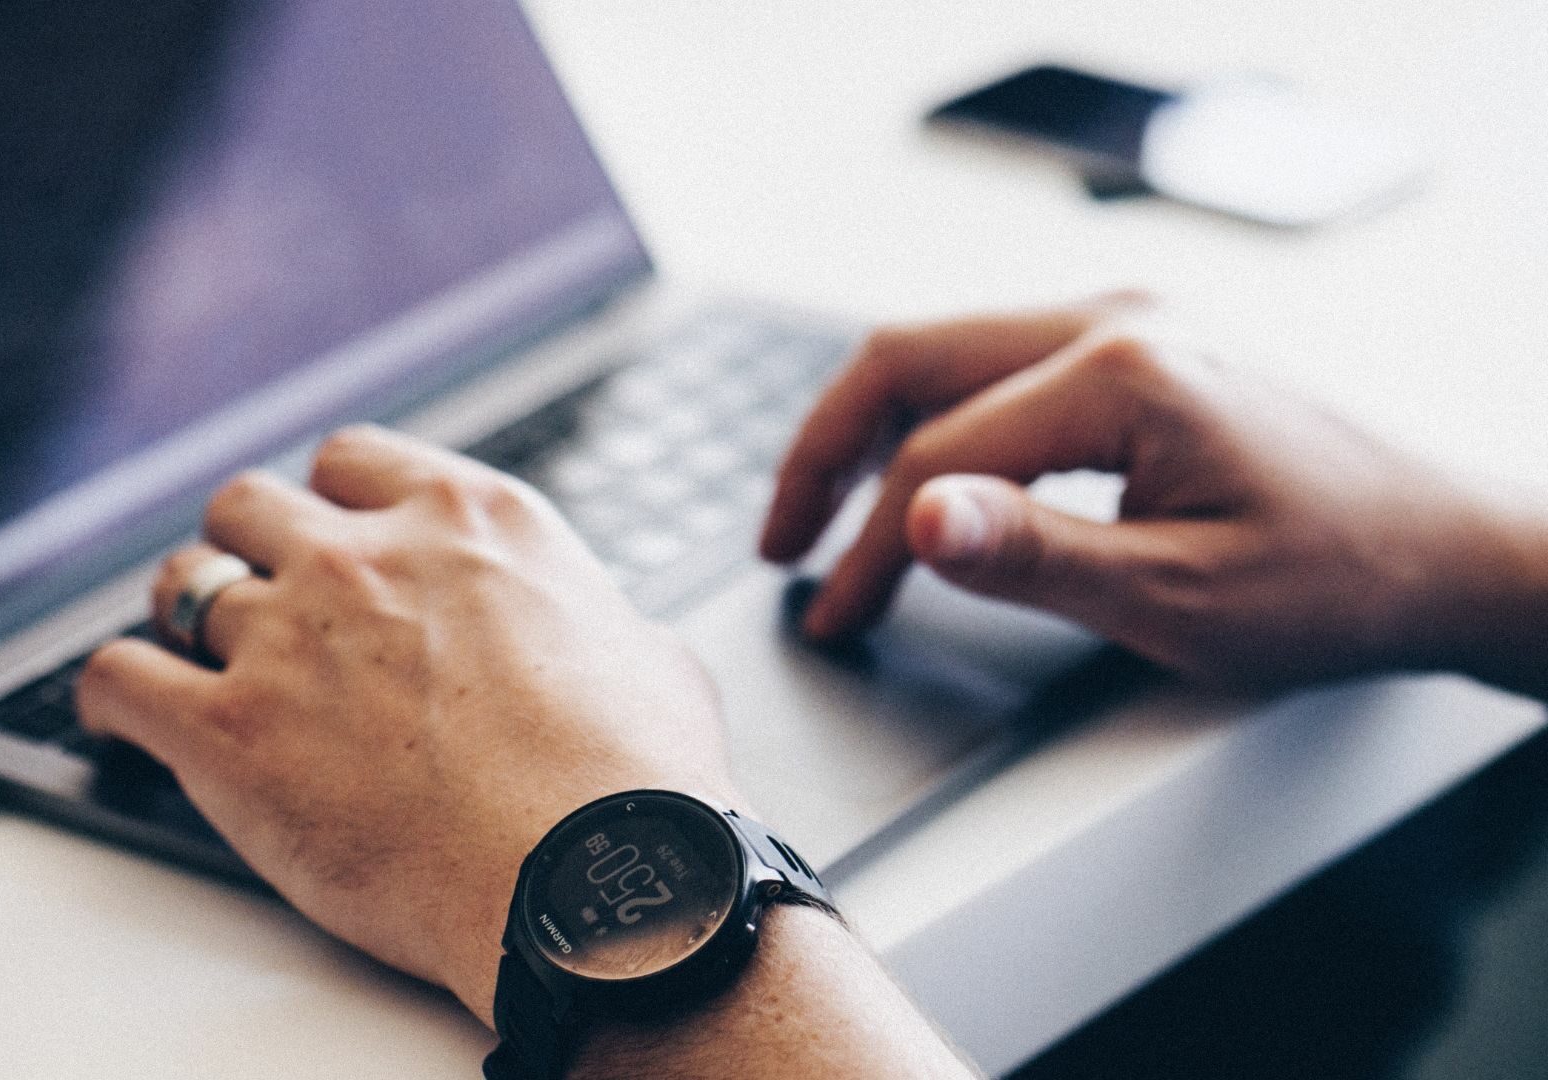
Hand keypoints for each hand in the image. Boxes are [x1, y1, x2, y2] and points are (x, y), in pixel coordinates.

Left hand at [75, 425, 736, 1022]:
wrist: (593, 880)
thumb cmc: (638, 784)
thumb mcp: (648, 656)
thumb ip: (591, 622)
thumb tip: (599, 640)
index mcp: (471, 523)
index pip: (351, 459)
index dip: (330, 502)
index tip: (330, 535)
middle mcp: (368, 558)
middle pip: (249, 504)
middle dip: (248, 548)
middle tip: (260, 600)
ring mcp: (291, 636)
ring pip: (182, 583)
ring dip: (186, 618)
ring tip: (193, 658)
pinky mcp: (230, 732)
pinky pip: (117, 679)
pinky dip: (110, 696)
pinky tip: (121, 716)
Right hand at [761, 294, 1542, 688]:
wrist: (1446, 549)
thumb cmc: (1337, 581)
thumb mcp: (1182, 596)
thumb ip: (1037, 555)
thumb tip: (915, 516)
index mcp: (1124, 371)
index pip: (941, 457)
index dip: (870, 548)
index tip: (837, 618)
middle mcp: (1117, 320)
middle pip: (908, 359)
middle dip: (825, 453)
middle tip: (781, 545)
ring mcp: (1127, 323)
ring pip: (942, 353)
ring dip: (870, 430)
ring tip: (823, 518)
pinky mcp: (1136, 347)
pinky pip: (994, 366)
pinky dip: (931, 422)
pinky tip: (916, 483)